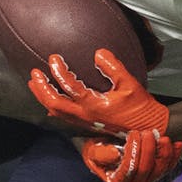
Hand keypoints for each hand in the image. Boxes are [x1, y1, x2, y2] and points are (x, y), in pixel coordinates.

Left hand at [28, 49, 167, 137]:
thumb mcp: (130, 84)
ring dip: (43, 96)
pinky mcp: (86, 123)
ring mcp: (84, 121)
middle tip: (34, 72)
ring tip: (34, 82)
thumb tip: (98, 53)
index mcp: (94, 105)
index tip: (53, 58)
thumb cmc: (141, 106)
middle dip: (41, 88)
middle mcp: (85, 115)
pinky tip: (48, 101)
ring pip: (55, 111)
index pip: (70, 87)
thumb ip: (114, 68)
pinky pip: (63, 116)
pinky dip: (52, 107)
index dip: (59, 71)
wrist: (147, 128)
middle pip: (54, 103)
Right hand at [81, 129, 181, 181]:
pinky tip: (177, 142)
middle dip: (149, 149)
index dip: (133, 151)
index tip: (133, 134)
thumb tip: (116, 154)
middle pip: (147, 168)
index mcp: (118, 181)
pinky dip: (175, 154)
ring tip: (162, 137)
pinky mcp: (160, 173)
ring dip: (164, 151)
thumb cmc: (99, 151)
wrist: (108, 151)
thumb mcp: (92, 151)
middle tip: (147, 132)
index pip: (129, 168)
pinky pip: (171, 165)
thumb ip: (101, 154)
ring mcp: (149, 180)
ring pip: (161, 168)